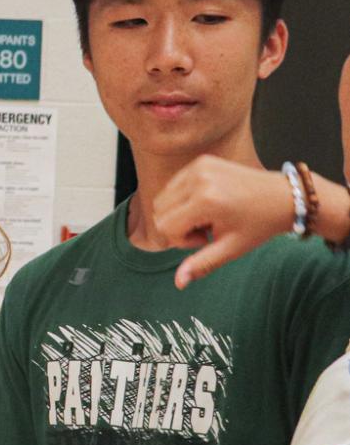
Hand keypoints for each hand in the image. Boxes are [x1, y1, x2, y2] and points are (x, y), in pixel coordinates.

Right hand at [148, 155, 293, 287]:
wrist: (285, 196)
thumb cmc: (260, 224)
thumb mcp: (232, 248)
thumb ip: (201, 264)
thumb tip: (179, 283)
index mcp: (205, 200)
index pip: (164, 226)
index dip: (181, 239)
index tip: (206, 239)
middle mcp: (198, 179)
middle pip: (159, 210)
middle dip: (177, 225)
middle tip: (207, 228)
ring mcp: (198, 167)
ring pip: (163, 198)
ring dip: (179, 212)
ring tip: (208, 216)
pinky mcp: (201, 161)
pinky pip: (174, 185)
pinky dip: (183, 198)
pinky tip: (208, 204)